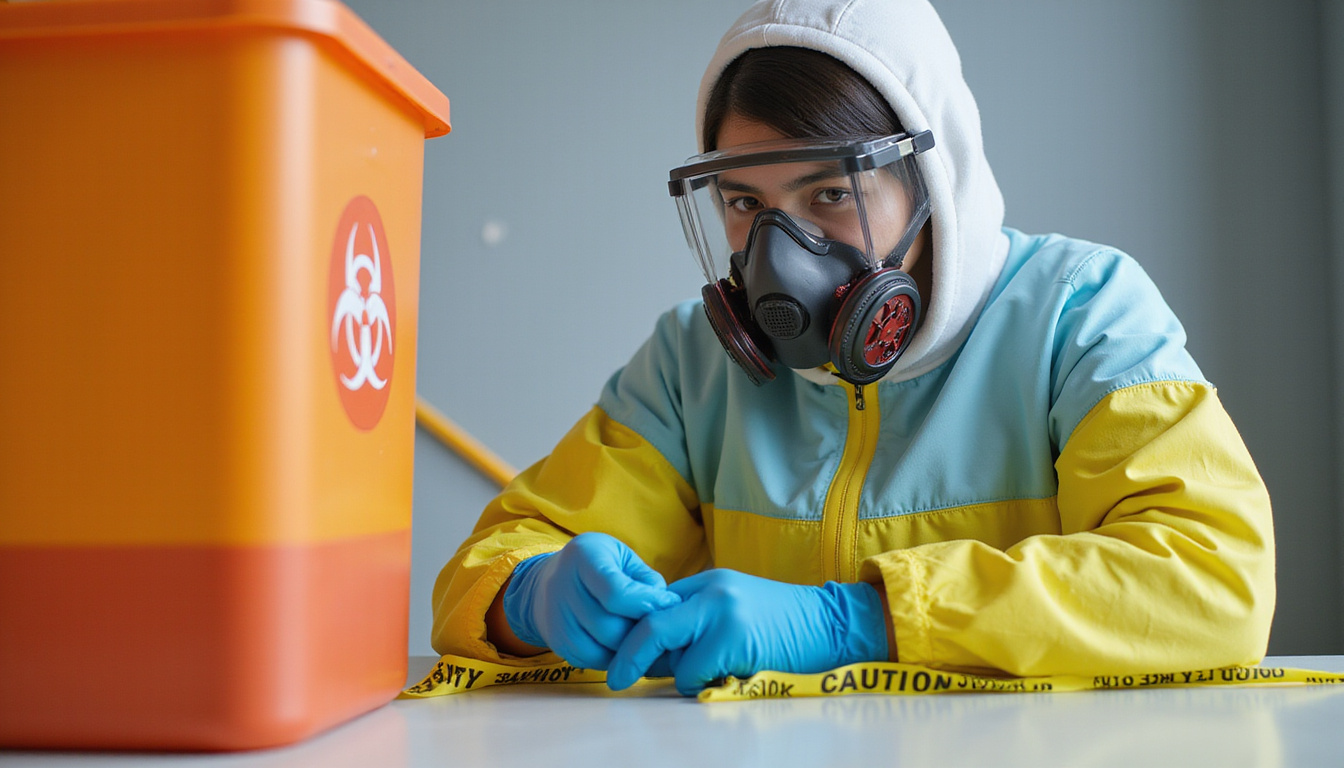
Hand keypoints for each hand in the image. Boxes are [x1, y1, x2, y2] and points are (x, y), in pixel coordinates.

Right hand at [502, 532, 680, 669]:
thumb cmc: (599, 565)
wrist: (550, 579)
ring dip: (630, 649)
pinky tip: (625, 646)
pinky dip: (614, 659)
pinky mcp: (557, 643)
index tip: (670, 604)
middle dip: (641, 631)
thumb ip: (645, 579)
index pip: (616, 592)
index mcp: (583, 557)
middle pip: (609, 626)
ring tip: (645, 637)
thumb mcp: (623, 557)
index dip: (648, 603)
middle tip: (660, 626)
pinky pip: (592, 661)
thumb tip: (667, 607)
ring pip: (602, 649)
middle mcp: (561, 586)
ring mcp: (555, 618)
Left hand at [606, 569, 888, 694]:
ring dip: (675, 676)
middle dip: (626, 655)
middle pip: (648, 623)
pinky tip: (724, 679)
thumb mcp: (737, 606)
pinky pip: (693, 673)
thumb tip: (655, 653)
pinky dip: (697, 686)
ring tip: (705, 675)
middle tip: (615, 678)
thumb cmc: (785, 624)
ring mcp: (722, 614)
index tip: (622, 658)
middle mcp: (711, 592)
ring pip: (668, 653)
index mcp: (709, 582)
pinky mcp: (733, 639)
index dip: (634, 634)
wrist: (833, 624)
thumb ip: (699, 619)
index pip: (654, 605)